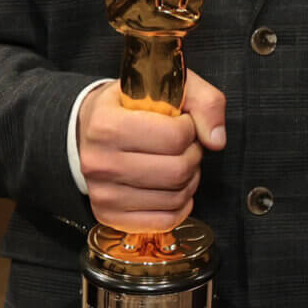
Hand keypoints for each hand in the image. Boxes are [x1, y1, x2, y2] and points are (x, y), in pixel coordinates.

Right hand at [77, 71, 226, 230]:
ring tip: (178, 163)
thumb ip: (203, 101)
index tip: (181, 123)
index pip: (174, 137)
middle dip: (193, 156)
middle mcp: (99, 162)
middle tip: (185, 146)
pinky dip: (180, 205)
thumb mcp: (166, 86)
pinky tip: (174, 187)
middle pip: (177, 171)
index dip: (190, 129)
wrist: (91, 129)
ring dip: (189, 180)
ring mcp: (102, 193)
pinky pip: (164, 221)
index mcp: (106, 124)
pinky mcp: (108, 215)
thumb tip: (216, 140)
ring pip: (174, 198)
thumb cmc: (130, 108)